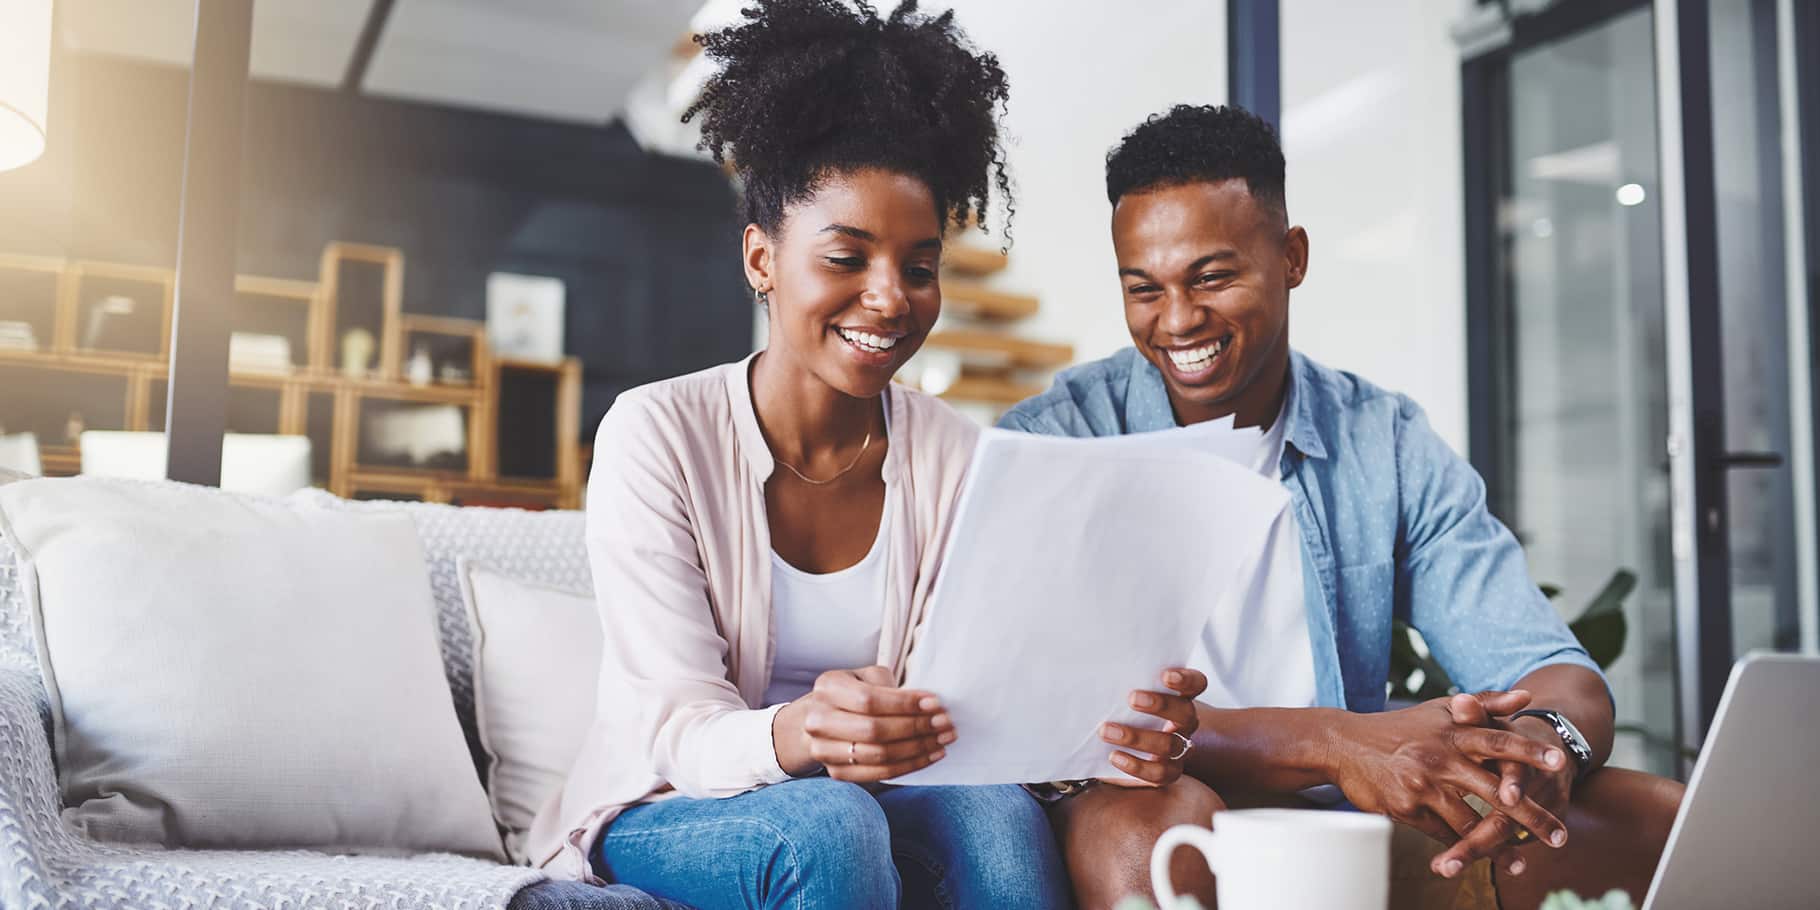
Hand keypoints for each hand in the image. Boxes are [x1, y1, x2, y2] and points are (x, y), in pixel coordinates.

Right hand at [774, 665, 952, 782]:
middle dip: (915, 727)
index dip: (904, 704)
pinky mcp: (836, 772)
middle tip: (945, 723)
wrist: (821, 718)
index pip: (869, 700)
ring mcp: (824, 749)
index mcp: (828, 687)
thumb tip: (927, 705)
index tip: (935, 704)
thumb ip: (890, 686)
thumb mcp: (866, 676)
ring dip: (917, 749)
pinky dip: (909, 766)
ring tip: (942, 740)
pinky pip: (879, 774)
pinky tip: (929, 755)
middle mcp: (818, 719)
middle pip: (873, 730)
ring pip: (878, 755)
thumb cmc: (853, 692)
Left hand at [1098, 667, 1206, 787]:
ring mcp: (1179, 749)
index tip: (1165, 675)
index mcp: (1179, 697)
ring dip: (1138, 737)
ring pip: (1170, 745)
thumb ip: (1119, 683)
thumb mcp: (1122, 694)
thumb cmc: (1120, 711)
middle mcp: (1184, 723)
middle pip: (1186, 713)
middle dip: (1161, 705)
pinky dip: (1137, 765)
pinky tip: (1114, 756)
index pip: (1196, 684)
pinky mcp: (1167, 772)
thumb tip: (1096, 668)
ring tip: (1106, 731)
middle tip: (1132, 698)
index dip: (1186, 679)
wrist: (1114, 748)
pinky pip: (1160, 773)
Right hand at [1325, 692, 1570, 877]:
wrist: (1345, 744)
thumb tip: (1527, 696)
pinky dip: (1464, 848)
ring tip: (1522, 862)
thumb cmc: (1401, 727)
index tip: (1561, 761)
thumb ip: (1486, 703)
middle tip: (1560, 836)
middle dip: (1531, 816)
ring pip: (1471, 822)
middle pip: (1495, 792)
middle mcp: (1441, 757)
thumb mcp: (1440, 709)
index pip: (1499, 740)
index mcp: (1454, 731)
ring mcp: (1424, 785)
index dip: (1530, 751)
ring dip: (1500, 846)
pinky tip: (1482, 858)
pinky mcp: (1407, 809)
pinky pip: (1443, 834)